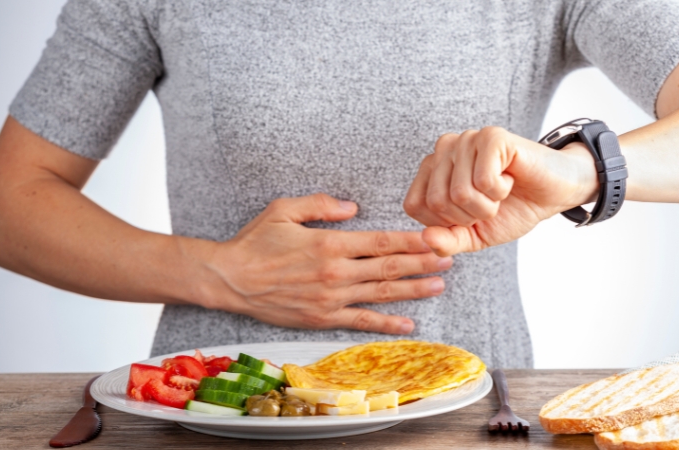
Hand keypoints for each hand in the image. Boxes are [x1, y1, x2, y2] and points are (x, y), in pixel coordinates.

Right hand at [200, 193, 451, 333]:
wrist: (229, 280)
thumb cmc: (255, 242)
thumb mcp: (284, 209)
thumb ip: (321, 204)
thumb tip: (353, 207)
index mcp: (329, 243)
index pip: (381, 242)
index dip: (411, 241)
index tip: (435, 239)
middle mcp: (336, 272)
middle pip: (389, 268)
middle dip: (423, 263)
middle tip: (449, 259)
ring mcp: (331, 298)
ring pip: (381, 295)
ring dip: (413, 290)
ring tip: (439, 285)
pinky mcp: (322, 318)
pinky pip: (361, 321)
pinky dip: (386, 323)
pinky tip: (408, 324)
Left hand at [403, 126, 597, 255]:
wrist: (552, 194)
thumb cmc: (511, 210)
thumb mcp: (474, 236)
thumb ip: (447, 241)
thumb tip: (426, 239)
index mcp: (431, 170)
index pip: (415, 206)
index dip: (446, 222)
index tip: (470, 213)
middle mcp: (444, 149)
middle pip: (437, 201)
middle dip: (470, 215)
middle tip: (490, 202)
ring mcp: (466, 139)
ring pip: (460, 193)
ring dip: (488, 204)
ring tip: (500, 191)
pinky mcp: (491, 136)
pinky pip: (483, 180)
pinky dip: (500, 190)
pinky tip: (509, 178)